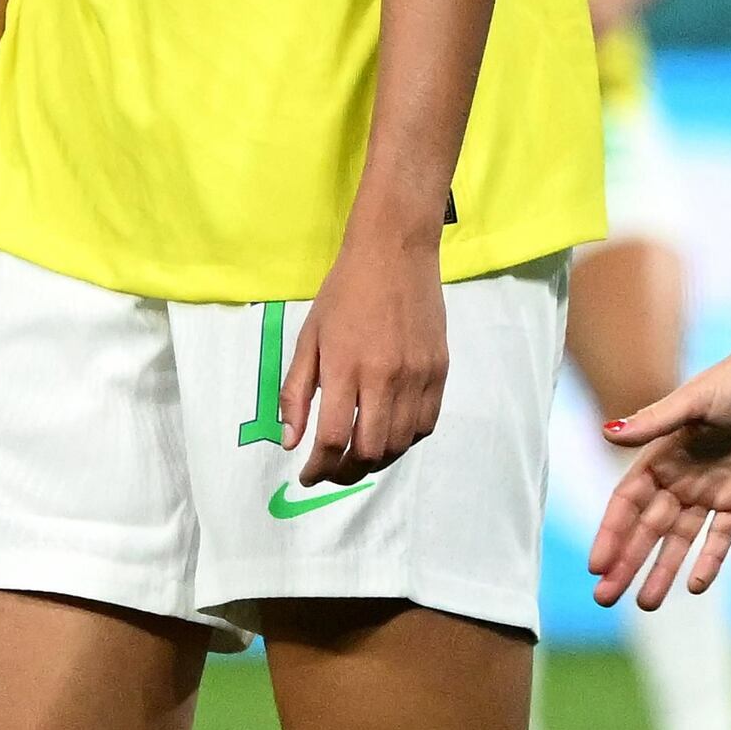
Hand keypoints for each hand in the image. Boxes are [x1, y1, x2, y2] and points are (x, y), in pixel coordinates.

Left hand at [287, 228, 450, 488]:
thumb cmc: (344, 293)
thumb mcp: (309, 338)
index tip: (307, 476)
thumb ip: (296, 391)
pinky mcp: (439, 371)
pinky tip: (389, 436)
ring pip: (400, 443)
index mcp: (345, 367)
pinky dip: (405, 441)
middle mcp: (385, 377)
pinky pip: (426, 424)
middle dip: (346, 472)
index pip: (332, 437)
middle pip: (370, 449)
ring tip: (359, 458)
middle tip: (332, 472)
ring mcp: (418, 376)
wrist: (395, 253)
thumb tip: (291, 440)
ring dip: (377, 460)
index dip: (318, 467)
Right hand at [591, 344, 730, 608]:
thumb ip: (655, 423)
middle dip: (627, 562)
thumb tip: (608, 434)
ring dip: (662, 570)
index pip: (627, 502)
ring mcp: (712, 490)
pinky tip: (696, 587)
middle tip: (605, 598)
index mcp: (662, 454)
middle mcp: (682, 477)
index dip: (611, 533)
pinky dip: (710, 560)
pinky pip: (723, 536)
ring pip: (681, 540)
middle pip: (648, 529)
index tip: (597, 565)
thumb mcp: (696, 400)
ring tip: (645, 603)